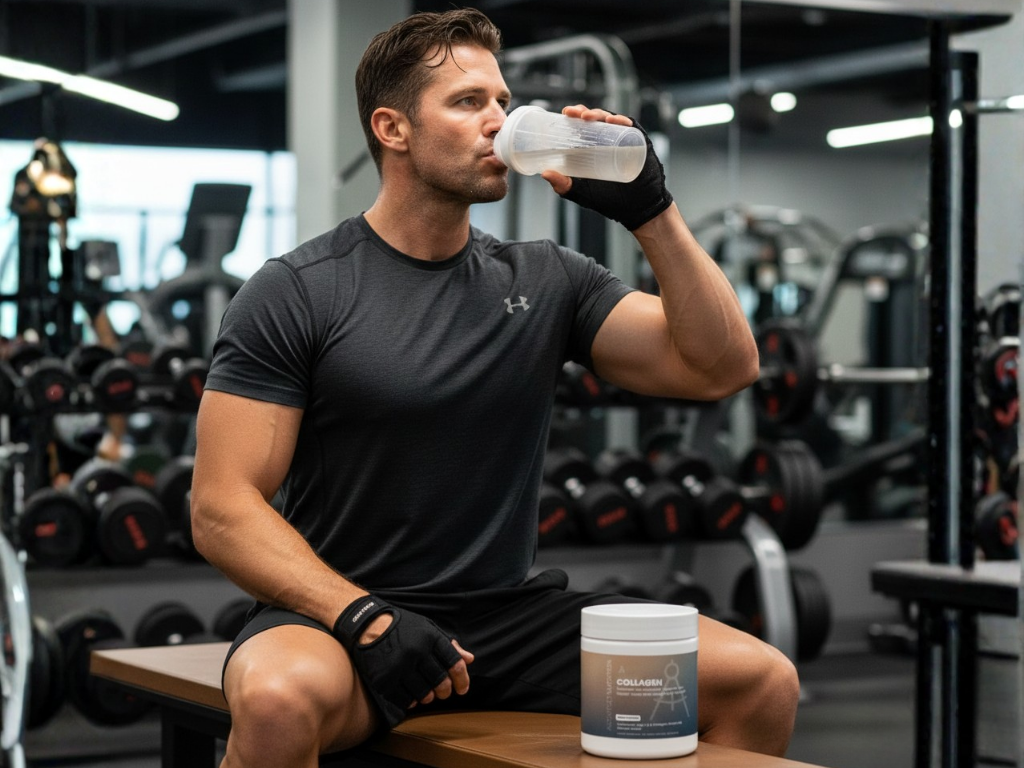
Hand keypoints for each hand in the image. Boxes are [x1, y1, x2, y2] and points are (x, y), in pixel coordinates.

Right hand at [333, 596, 473, 726]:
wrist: (366, 624)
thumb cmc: (401, 626)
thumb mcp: (427, 628)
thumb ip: (448, 645)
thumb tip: (470, 660)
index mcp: (430, 637)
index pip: (455, 664)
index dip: (463, 680)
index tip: (462, 689)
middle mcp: (416, 652)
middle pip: (441, 682)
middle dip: (445, 691)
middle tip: (443, 692)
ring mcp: (399, 667)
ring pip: (424, 694)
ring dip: (429, 697)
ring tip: (427, 694)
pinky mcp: (384, 679)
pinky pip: (404, 700)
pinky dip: (411, 702)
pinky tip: (411, 697)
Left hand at [541, 104, 673, 231]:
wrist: (635, 208)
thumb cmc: (608, 200)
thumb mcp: (581, 192)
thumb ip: (563, 185)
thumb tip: (544, 173)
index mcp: (593, 147)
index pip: (582, 126)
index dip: (574, 116)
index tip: (564, 113)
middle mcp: (608, 140)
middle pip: (595, 119)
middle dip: (583, 112)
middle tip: (573, 113)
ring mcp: (623, 140)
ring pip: (610, 119)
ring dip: (599, 114)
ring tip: (588, 117)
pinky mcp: (638, 142)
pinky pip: (631, 127)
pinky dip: (622, 121)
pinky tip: (613, 120)